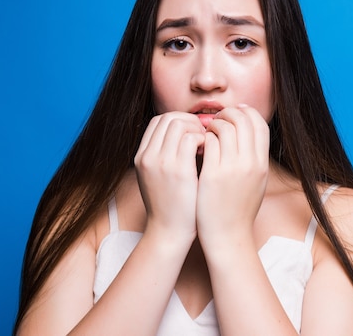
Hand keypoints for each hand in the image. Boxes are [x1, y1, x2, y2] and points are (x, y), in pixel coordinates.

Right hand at [134, 112, 204, 241]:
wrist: (169, 233)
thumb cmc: (172, 206)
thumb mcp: (160, 178)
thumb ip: (167, 156)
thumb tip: (188, 136)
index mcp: (142, 156)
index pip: (159, 121)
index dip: (179, 120)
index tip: (195, 131)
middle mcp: (147, 156)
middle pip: (169, 118)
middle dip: (190, 121)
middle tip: (205, 135)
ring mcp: (160, 162)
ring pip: (179, 123)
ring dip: (197, 129)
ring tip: (208, 144)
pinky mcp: (177, 170)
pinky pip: (191, 138)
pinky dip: (203, 139)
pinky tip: (210, 151)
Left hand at [196, 104, 269, 250]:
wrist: (227, 235)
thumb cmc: (238, 209)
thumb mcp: (256, 181)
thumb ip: (253, 158)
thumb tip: (247, 133)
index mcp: (262, 164)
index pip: (260, 124)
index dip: (247, 113)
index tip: (236, 112)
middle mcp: (251, 163)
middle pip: (243, 120)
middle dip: (228, 114)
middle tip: (217, 119)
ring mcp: (232, 169)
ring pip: (224, 127)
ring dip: (213, 125)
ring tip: (206, 132)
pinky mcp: (213, 175)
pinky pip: (208, 142)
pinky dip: (202, 138)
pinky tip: (198, 145)